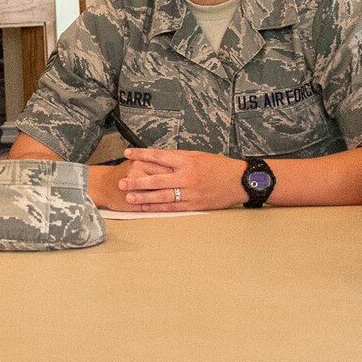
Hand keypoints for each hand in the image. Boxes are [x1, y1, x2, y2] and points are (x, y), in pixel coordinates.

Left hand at [118, 148, 246, 211]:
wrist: (241, 181)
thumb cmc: (219, 167)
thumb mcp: (198, 156)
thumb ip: (178, 158)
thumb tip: (159, 157)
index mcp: (187, 160)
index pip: (159, 156)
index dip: (141, 154)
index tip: (127, 153)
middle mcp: (187, 175)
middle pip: (157, 178)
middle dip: (137, 180)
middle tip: (121, 181)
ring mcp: (190, 191)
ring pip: (162, 195)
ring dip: (144, 197)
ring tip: (129, 197)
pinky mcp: (194, 204)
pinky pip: (172, 206)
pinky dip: (158, 207)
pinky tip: (146, 208)